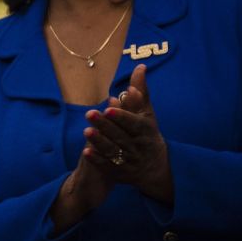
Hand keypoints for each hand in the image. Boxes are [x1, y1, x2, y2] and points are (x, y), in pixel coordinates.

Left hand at [83, 65, 172, 202]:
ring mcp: (130, 160)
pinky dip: (97, 160)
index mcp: (145, 130)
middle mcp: (138, 146)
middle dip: (105, 125)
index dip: (122, 116)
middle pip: (120, 135)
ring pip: (114, 151)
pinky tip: (85, 151)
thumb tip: (139, 67)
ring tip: (86, 131)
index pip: (133, 123)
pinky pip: (108, 166)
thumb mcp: (146, 114)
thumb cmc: (147, 134)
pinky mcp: (120, 173)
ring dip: (100, 142)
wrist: (156, 167)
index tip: (108, 107)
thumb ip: (141, 92)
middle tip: (89, 114)